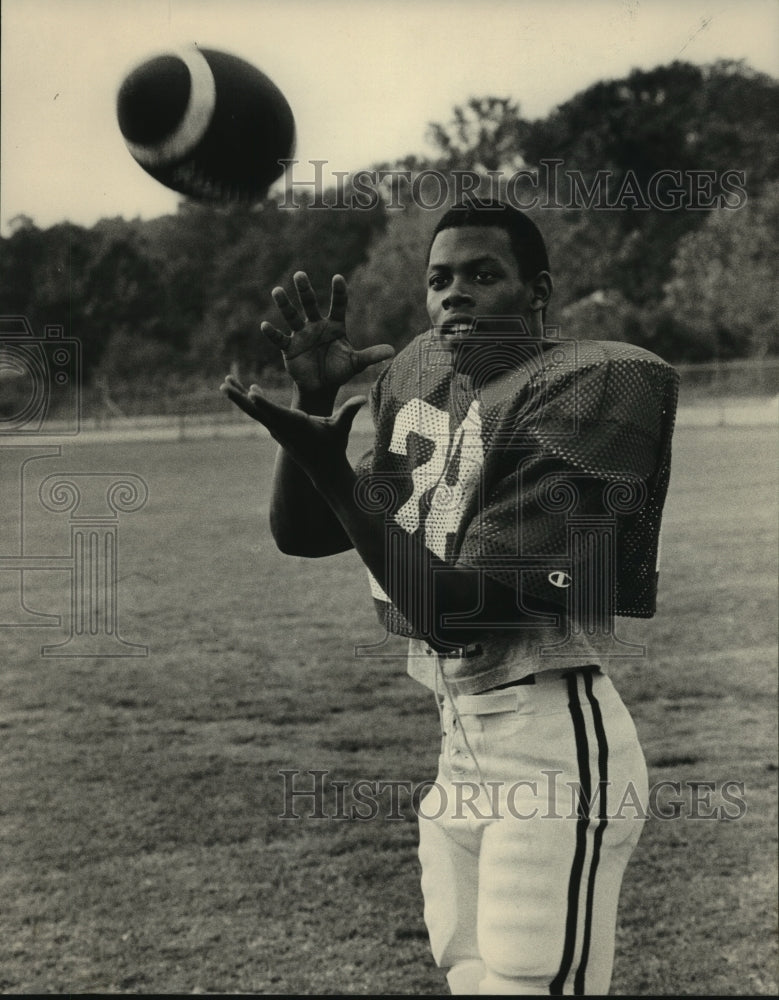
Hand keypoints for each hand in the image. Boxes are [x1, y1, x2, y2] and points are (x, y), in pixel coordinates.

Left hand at [220, 375, 365, 483]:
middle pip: (256, 411)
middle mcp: (282, 427)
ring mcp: (277, 429)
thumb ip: (349, 411)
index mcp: (296, 425)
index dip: (264, 403)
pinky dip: (251, 402)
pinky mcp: (277, 429)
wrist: (324, 468)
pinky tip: (244, 391)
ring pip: (254, 411)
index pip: (277, 413)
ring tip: (225, 383)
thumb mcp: (342, 428)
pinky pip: (260, 413)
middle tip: (224, 384)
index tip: (250, 393)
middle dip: (240, 398)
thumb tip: (363, 399)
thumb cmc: (334, 446)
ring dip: (239, 397)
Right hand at [262, 272, 393, 392]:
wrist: (321, 386)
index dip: (338, 292)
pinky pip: (280, 339)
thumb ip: (371, 355)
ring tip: (277, 291)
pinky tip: (265, 326)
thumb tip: (392, 351)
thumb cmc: (339, 371)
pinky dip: (273, 333)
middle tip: (300, 275)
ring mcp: (301, 335)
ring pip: (292, 316)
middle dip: (305, 291)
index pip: (337, 305)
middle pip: (310, 304)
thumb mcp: (356, 363)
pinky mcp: (290, 348)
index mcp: (334, 325)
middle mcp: (316, 325)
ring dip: (285, 305)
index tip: (338, 278)